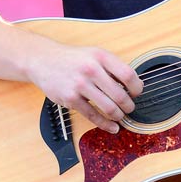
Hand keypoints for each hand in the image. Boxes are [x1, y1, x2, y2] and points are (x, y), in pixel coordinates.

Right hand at [26, 41, 141, 133]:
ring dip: (119, 115)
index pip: (128, 75)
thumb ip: (113, 67)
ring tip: (121, 116)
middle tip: (130, 108)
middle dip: (129, 105)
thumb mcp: (95, 54)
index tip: (137, 93)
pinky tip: (112, 127)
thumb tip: (134, 84)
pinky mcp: (70, 99)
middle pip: (120, 94)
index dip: (137, 87)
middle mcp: (91, 70)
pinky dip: (105, 124)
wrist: (43, 60)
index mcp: (101, 57)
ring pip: (108, 107)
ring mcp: (80, 85)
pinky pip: (92, 115)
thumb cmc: (74, 59)